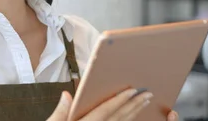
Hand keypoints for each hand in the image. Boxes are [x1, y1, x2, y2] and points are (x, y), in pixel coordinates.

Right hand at [47, 89, 179, 120]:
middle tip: (147, 94)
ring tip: (144, 102)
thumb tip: (67, 95)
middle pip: (118, 119)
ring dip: (134, 113)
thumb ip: (60, 113)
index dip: (119, 100)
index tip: (132, 90)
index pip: (105, 111)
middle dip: (133, 105)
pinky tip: (132, 116)